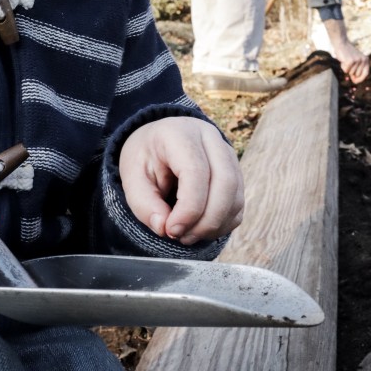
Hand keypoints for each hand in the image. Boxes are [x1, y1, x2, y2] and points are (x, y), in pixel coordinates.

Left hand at [118, 117, 243, 245]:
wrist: (158, 141)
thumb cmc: (145, 158)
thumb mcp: (132, 178)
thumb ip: (144, 205)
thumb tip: (164, 228)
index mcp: (180, 134)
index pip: (196, 172)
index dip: (188, 209)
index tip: (171, 230)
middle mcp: (210, 139)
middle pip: (225, 183)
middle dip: (206, 221)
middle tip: (182, 236)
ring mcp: (228, 154)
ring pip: (235, 197)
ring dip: (214, 225)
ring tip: (187, 234)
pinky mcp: (236, 172)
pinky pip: (238, 205)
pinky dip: (222, 224)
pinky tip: (199, 228)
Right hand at [337, 42, 369, 83]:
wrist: (341, 43)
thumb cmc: (347, 54)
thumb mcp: (354, 62)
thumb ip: (356, 70)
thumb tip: (355, 82)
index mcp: (366, 60)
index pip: (366, 73)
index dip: (361, 79)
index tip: (355, 82)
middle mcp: (363, 60)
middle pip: (357, 74)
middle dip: (351, 72)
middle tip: (348, 64)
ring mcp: (357, 60)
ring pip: (350, 72)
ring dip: (346, 68)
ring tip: (345, 60)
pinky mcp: (350, 61)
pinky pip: (346, 70)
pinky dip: (343, 67)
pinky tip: (343, 60)